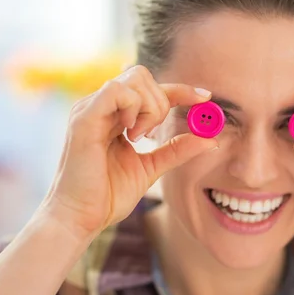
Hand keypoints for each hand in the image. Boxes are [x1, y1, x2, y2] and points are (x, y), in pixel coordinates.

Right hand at [41, 65, 217, 240]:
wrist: (82, 218)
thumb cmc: (109, 195)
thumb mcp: (152, 168)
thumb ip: (177, 150)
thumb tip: (211, 139)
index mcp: (116, 116)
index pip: (152, 90)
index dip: (181, 90)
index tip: (206, 97)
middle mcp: (102, 107)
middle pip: (143, 76)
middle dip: (163, 102)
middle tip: (152, 135)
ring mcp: (91, 109)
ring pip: (134, 78)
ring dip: (150, 107)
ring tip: (139, 137)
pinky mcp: (84, 118)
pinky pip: (117, 91)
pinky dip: (134, 107)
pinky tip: (131, 132)